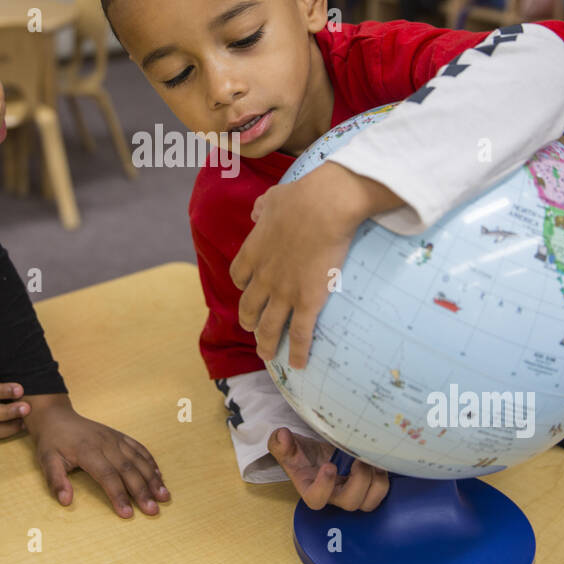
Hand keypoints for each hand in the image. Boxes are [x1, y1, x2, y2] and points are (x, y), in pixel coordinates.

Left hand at [23, 394, 170, 518]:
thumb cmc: (52, 442)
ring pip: (138, 459)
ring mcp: (114, 438)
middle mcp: (105, 443)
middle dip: (142, 491)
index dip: (118, 495)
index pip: (107, 475)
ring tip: (164, 496)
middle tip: (153, 510)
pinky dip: (151, 462)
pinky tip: (159, 476)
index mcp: (87, 450)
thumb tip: (66, 501)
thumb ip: (56, 481)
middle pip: (128, 469)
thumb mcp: (46, 461)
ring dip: (153, 478)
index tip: (127, 514)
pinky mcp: (119, 436)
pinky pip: (139, 448)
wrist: (57, 417)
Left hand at [230, 162, 399, 367]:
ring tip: (266, 356)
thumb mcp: (273, 197)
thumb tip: (257, 211)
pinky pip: (300, 334)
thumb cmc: (301, 197)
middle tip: (252, 329)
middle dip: (248, 321)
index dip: (243, 285)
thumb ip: (262, 208)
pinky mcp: (307, 302)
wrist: (324, 207)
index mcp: (253, 252)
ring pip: (269, 328)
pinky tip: (298, 366)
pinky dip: (298, 353)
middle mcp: (263, 277)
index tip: (248, 287)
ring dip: (266, 344)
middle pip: (248, 308)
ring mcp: (284, 293)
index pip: (238, 276)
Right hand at [268, 427, 389, 510]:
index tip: (329, 466)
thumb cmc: (301, 453)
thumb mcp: (286, 445)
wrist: (317, 452)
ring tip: (372, 461)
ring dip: (375, 483)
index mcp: (310, 487)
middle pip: (349, 503)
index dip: (324, 487)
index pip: (316, 500)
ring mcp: (350, 493)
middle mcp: (332, 495)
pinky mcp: (365, 488)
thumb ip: (280, 443)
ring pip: (368, 503)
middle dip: (359, 481)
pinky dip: (383, 479)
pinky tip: (378, 461)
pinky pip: (379, 493)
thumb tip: (283, 436)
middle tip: (359, 460)